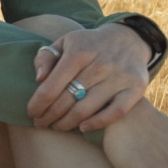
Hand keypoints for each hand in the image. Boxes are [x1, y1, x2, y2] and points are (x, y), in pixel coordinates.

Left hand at [26, 23, 151, 130]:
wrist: (128, 40)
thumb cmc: (88, 46)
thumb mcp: (65, 42)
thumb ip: (46, 57)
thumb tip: (39, 78)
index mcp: (79, 52)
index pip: (52, 86)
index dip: (38, 104)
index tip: (31, 112)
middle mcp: (100, 64)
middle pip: (67, 100)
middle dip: (49, 116)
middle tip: (41, 122)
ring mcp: (120, 77)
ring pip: (86, 110)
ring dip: (67, 123)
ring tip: (57, 126)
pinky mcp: (136, 88)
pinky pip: (116, 112)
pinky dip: (97, 123)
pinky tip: (82, 127)